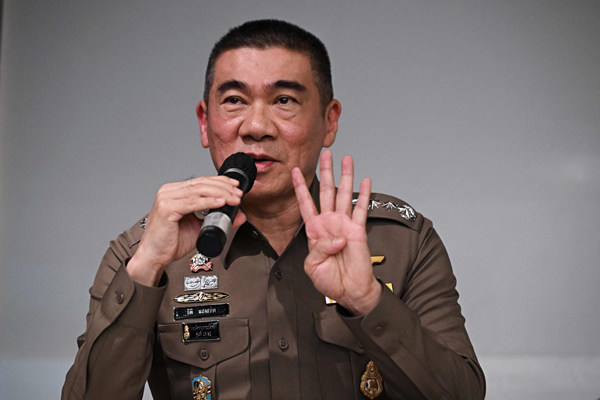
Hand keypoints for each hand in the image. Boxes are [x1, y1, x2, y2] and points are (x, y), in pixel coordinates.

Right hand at [127, 176, 246, 285]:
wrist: (153, 256)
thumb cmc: (171, 242)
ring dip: (220, 193)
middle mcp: (169, 191)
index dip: (220, 181)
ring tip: (234, 198)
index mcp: (175, 192)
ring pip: (199, 191)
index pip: (201, 181)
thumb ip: (218, 220)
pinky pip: (192, 203)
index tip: (235, 185)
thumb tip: (238, 215)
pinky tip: (221, 202)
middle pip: (201, 184)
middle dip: (224, 187)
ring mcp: (166, 198)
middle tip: (238, 193)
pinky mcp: (166, 209)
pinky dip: (209, 202)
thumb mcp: (200, 227)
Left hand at [292, 150, 381, 315]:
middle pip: (326, 191)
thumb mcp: (313, 266)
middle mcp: (329, 223)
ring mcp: (344, 225)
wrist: (349, 290)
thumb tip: (338, 237)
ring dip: (345, 176)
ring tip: (346, 159)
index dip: (300, 187)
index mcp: (314, 230)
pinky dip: (364, 195)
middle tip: (326, 154)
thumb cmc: (330, 280)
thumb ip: (320, 249)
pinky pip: (361, 209)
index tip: (296, 171)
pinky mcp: (358, 230)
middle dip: (326, 171)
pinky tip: (365, 181)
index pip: (305, 203)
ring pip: (344, 194)